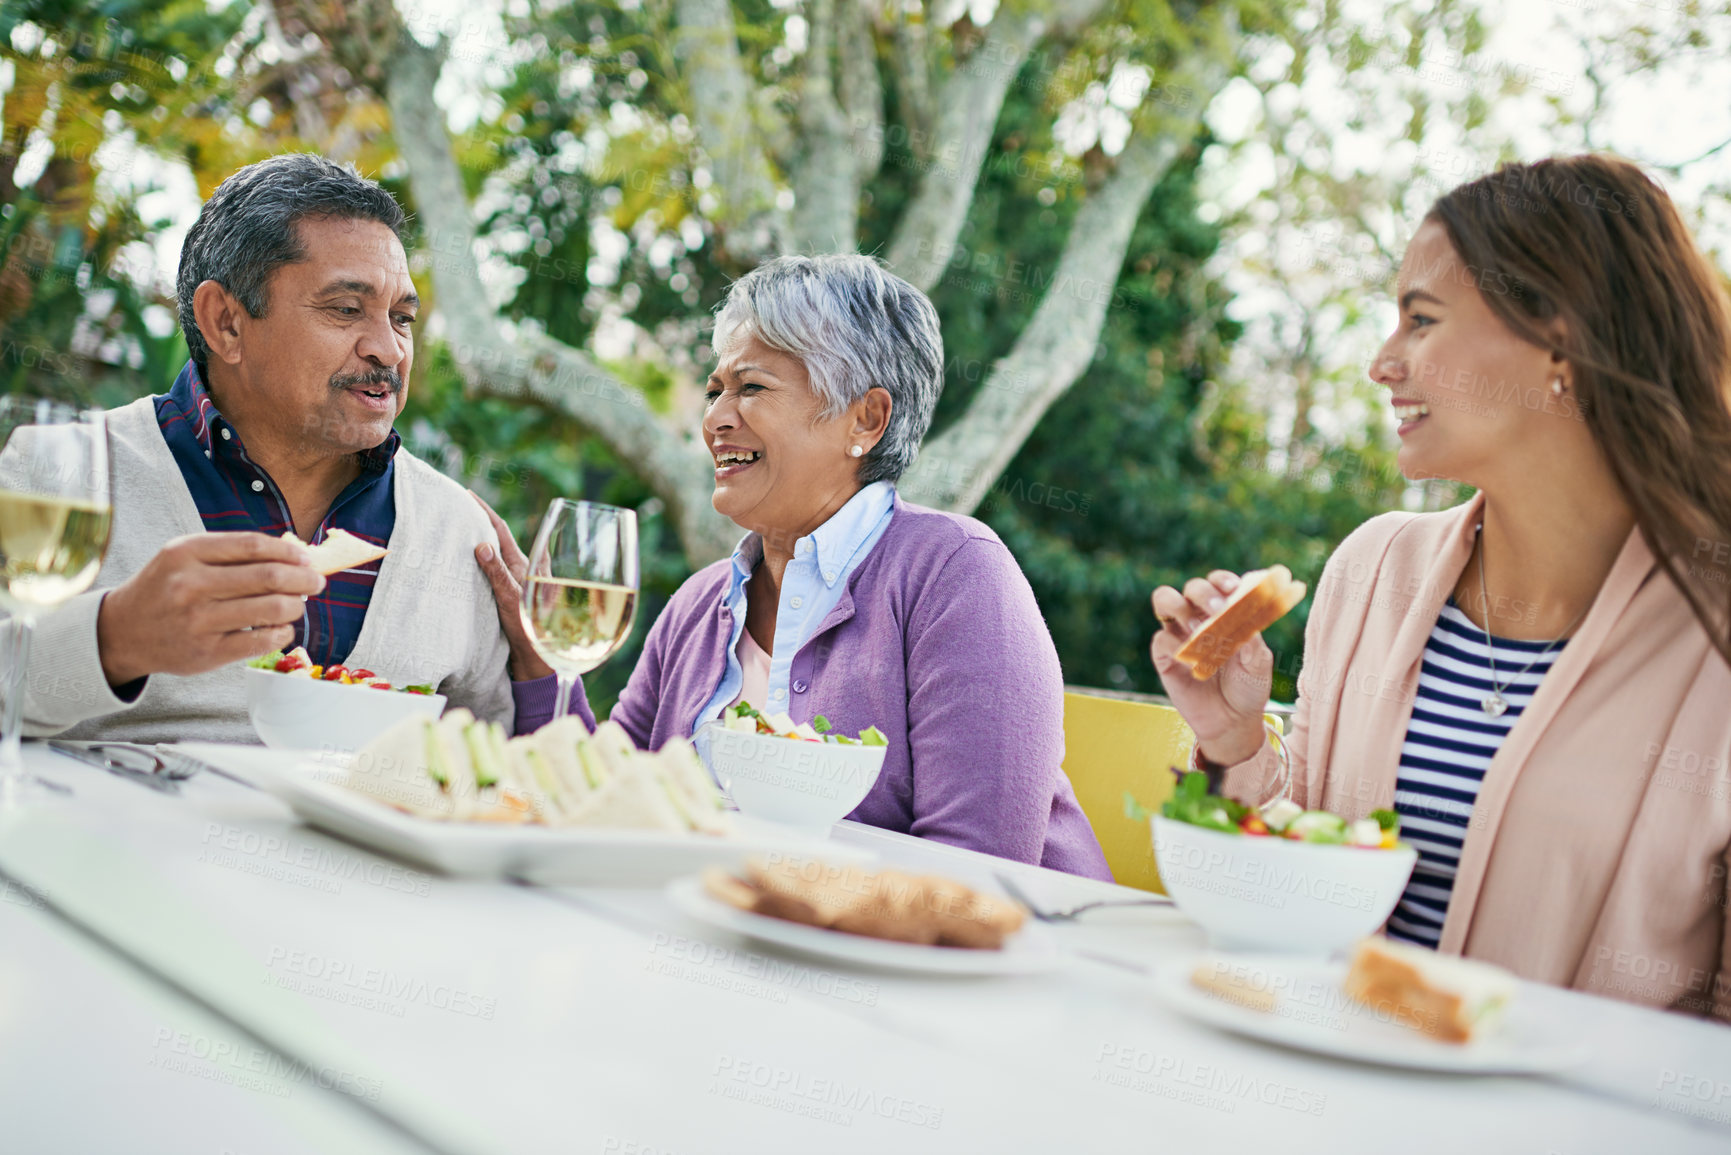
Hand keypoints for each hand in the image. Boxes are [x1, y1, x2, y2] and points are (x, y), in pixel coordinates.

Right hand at [96, 532, 325, 686]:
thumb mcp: (184, 557)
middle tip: (316, 582)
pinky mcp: (207, 652)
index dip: (288, 552)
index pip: (253, 546)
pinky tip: (283, 628)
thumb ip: (229, 552)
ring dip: (296, 605)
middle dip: (303, 578)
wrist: (123, 631)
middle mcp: (190, 585)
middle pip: (269, 577)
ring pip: (271, 609)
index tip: (306, 558)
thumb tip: (291, 554)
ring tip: (297, 604)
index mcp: (186, 553)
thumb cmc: (164, 588)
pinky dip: (283, 633)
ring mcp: (199, 621)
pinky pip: (261, 640)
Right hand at [470, 491, 552, 681]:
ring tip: (463, 529)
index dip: (484, 510)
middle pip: (500, 537)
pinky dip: (484, 560)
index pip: (501, 529)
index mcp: (524, 564)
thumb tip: (481, 544)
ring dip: (483, 540)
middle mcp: (523, 569)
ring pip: (498, 553)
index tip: (468, 494)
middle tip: (461, 508)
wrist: (540, 658)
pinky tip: (474, 562)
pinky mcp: (515, 595)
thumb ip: (498, 574)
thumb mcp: (511, 600)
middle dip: (481, 521)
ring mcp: (519, 582)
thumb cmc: (530, 630)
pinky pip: (497, 570)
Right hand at [1150, 571, 1272, 766]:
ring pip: (1165, 600)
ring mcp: (1179, 634)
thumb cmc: (1248, 687)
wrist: (1233, 722)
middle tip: (1218, 610)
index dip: (1223, 580)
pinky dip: (1176, 646)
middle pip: (1193, 588)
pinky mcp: (1164, 656)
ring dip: (1181, 608)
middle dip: (1204, 593)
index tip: (1233, 589)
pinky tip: (1193, 662)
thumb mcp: (1258, 663)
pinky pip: (1161, 639)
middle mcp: (1200, 617)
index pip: (1219, 584)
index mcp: (1224, 612)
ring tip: (1197, 629)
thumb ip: (1251, 640)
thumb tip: (1244, 619)